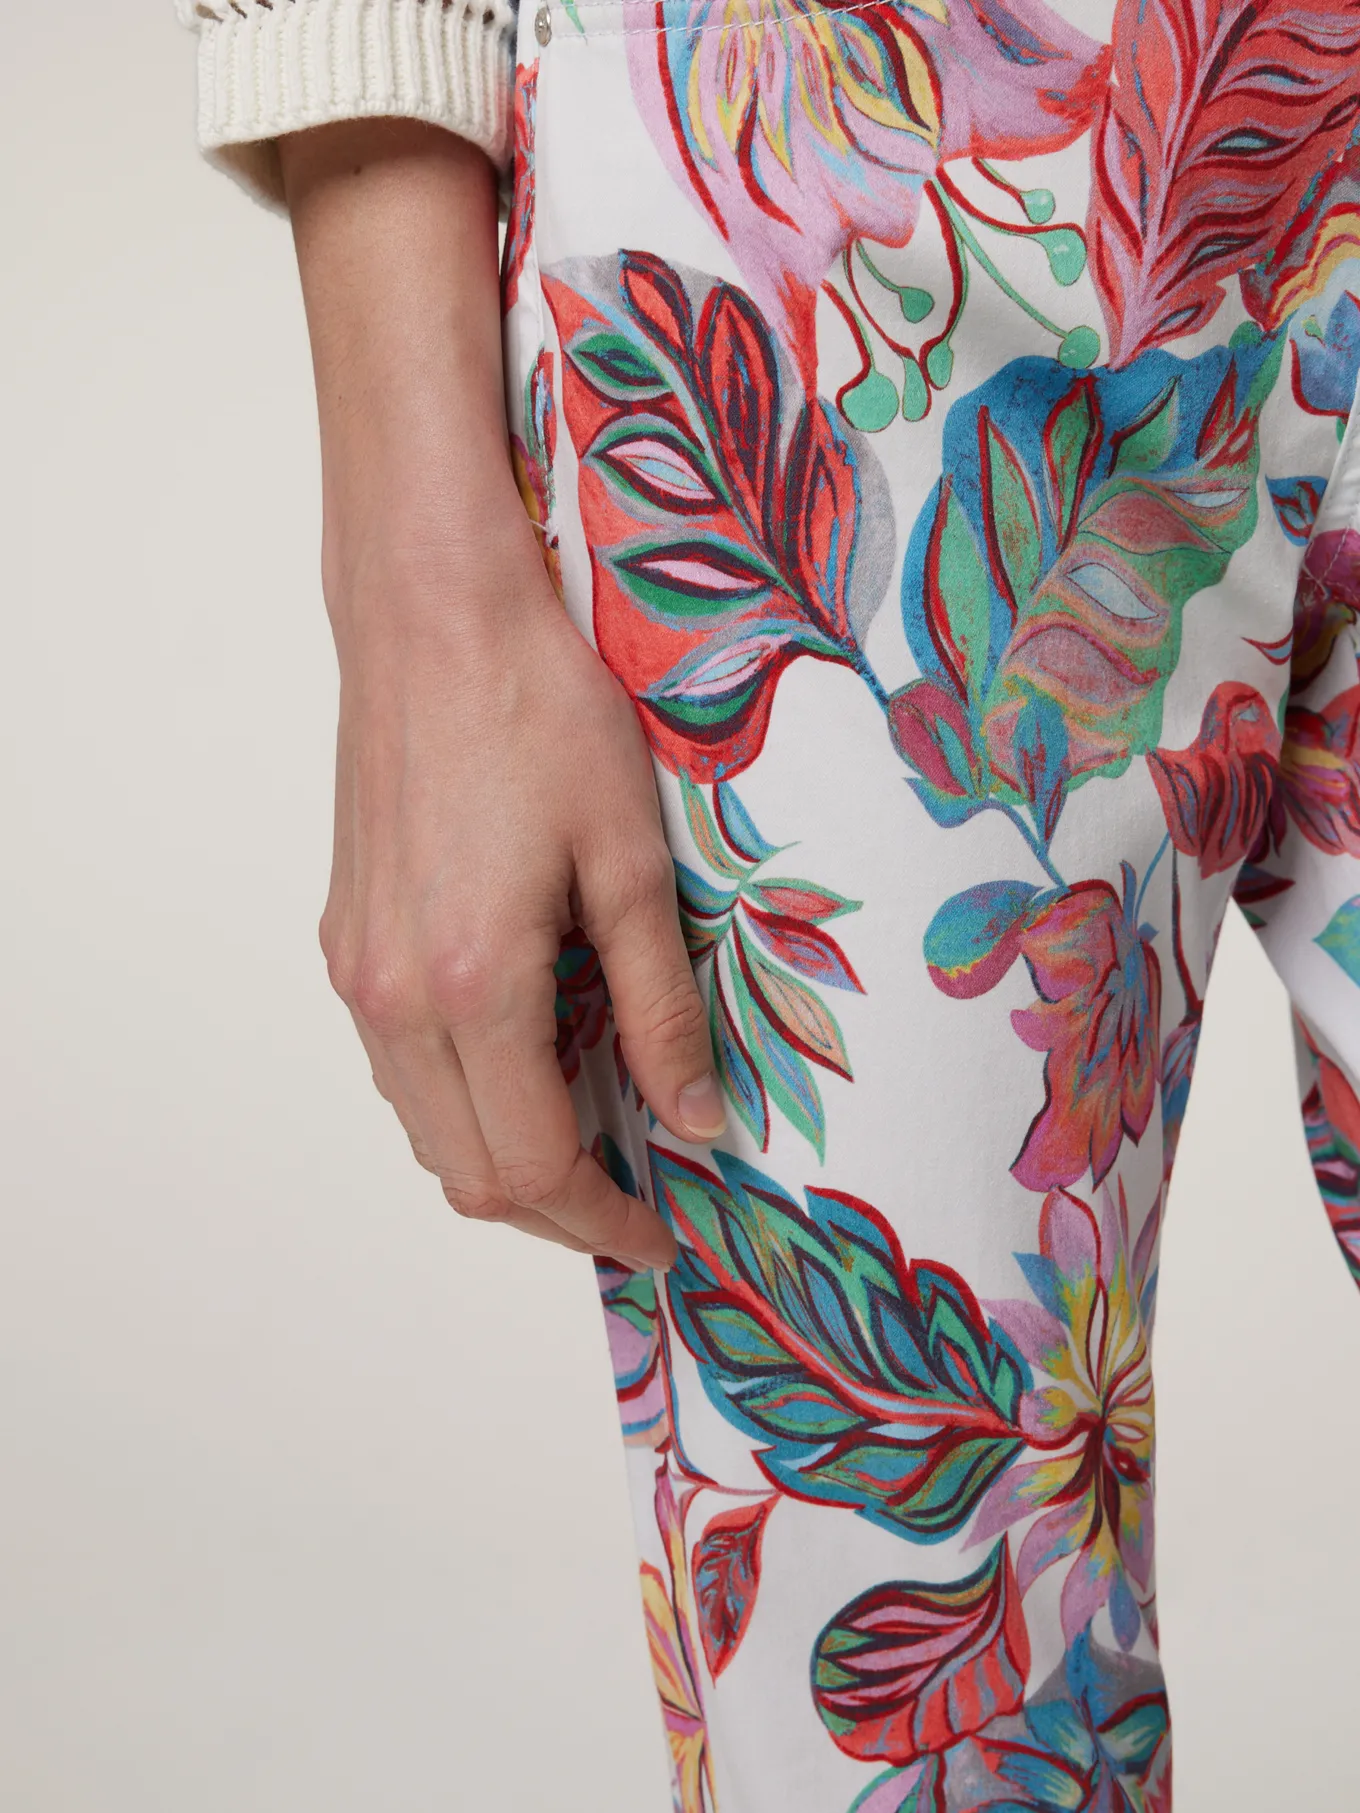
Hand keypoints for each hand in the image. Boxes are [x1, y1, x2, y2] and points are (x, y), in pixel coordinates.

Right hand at [279, 122, 722, 1270]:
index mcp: (471, 988)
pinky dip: (465, 1097)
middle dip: (560, 1207)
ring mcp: (355, 971)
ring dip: (508, 1154)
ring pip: (427, 1128)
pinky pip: (400, 1068)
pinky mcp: (345, 937)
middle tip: (642, 1193)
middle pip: (469, 1171)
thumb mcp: (631, 863)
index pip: (535, 1166)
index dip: (606, 1220)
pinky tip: (529, 1057)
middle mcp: (392, 999)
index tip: (666, 1228)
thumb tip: (695, 1119)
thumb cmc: (540, 713)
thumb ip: (661, 1008)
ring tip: (597, 1128)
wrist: (431, 613)